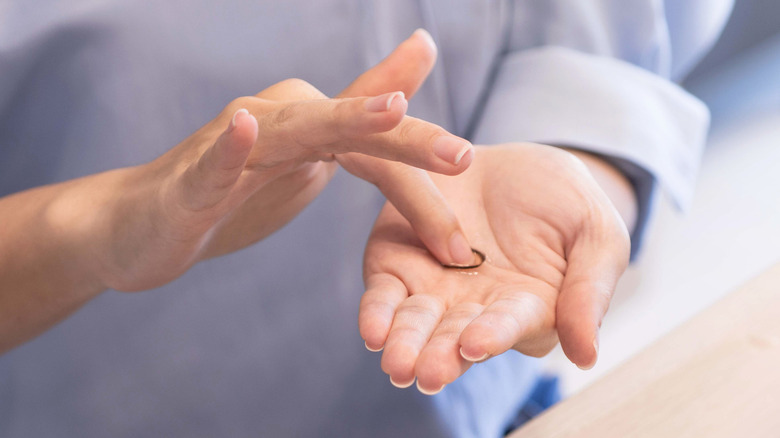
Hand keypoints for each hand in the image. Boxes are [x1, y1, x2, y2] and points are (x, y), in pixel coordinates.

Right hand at [0, 29, 471, 351]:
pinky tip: (244, 127)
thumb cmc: (230, 193)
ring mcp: (232, 150)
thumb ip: (353, 131)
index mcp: (310, 129)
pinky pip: (213, 164)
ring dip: (340, 120)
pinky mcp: (191, 183)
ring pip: (293, 132)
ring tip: (387, 110)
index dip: (422, 162)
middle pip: (350, 128)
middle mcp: (278, 124)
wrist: (141, 224)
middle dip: (408, 140)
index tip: (471, 168)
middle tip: (461, 154)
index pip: (376, 143)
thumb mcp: (304, 163)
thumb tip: (400, 98)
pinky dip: (229, 149)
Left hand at [359, 144, 631, 393]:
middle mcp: (476, 311)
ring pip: (415, 324)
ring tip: (396, 361)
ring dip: (405, 343)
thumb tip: (587, 356)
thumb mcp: (595, 235)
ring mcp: (434, 291)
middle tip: (426, 372)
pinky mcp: (397, 266)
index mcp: (527, 310)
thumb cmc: (564, 201)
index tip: (476, 343)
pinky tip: (372, 330)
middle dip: (440, 355)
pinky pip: (384, 294)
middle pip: (455, 337)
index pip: (510, 326)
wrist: (510, 161)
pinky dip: (376, 313)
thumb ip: (589, 290)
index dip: (493, 333)